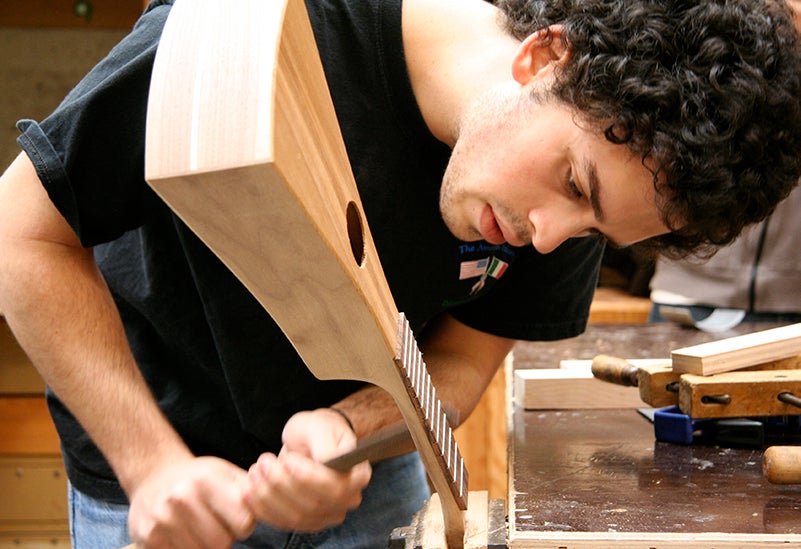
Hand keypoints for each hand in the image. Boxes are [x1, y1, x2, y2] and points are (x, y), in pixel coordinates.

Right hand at [128, 456, 255, 548]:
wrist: (153, 476)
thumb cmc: (197, 477)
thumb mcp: (225, 473)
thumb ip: (249, 488)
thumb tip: (269, 500)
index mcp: (208, 481)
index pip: (243, 522)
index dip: (244, 524)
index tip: (237, 518)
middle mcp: (183, 498)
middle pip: (222, 543)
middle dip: (224, 538)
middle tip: (216, 524)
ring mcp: (164, 518)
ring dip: (204, 546)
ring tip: (198, 527)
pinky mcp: (150, 536)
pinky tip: (182, 533)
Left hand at [243, 408, 371, 531]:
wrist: (311, 440)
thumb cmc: (319, 429)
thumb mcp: (320, 426)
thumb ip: (324, 443)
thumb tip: (324, 462)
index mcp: (357, 475)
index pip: (334, 487)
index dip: (308, 478)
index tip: (288, 460)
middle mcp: (347, 499)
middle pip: (312, 505)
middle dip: (282, 485)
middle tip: (263, 462)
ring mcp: (327, 514)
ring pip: (295, 517)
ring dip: (268, 497)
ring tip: (255, 471)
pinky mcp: (306, 521)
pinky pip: (283, 523)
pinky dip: (263, 509)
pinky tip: (249, 491)